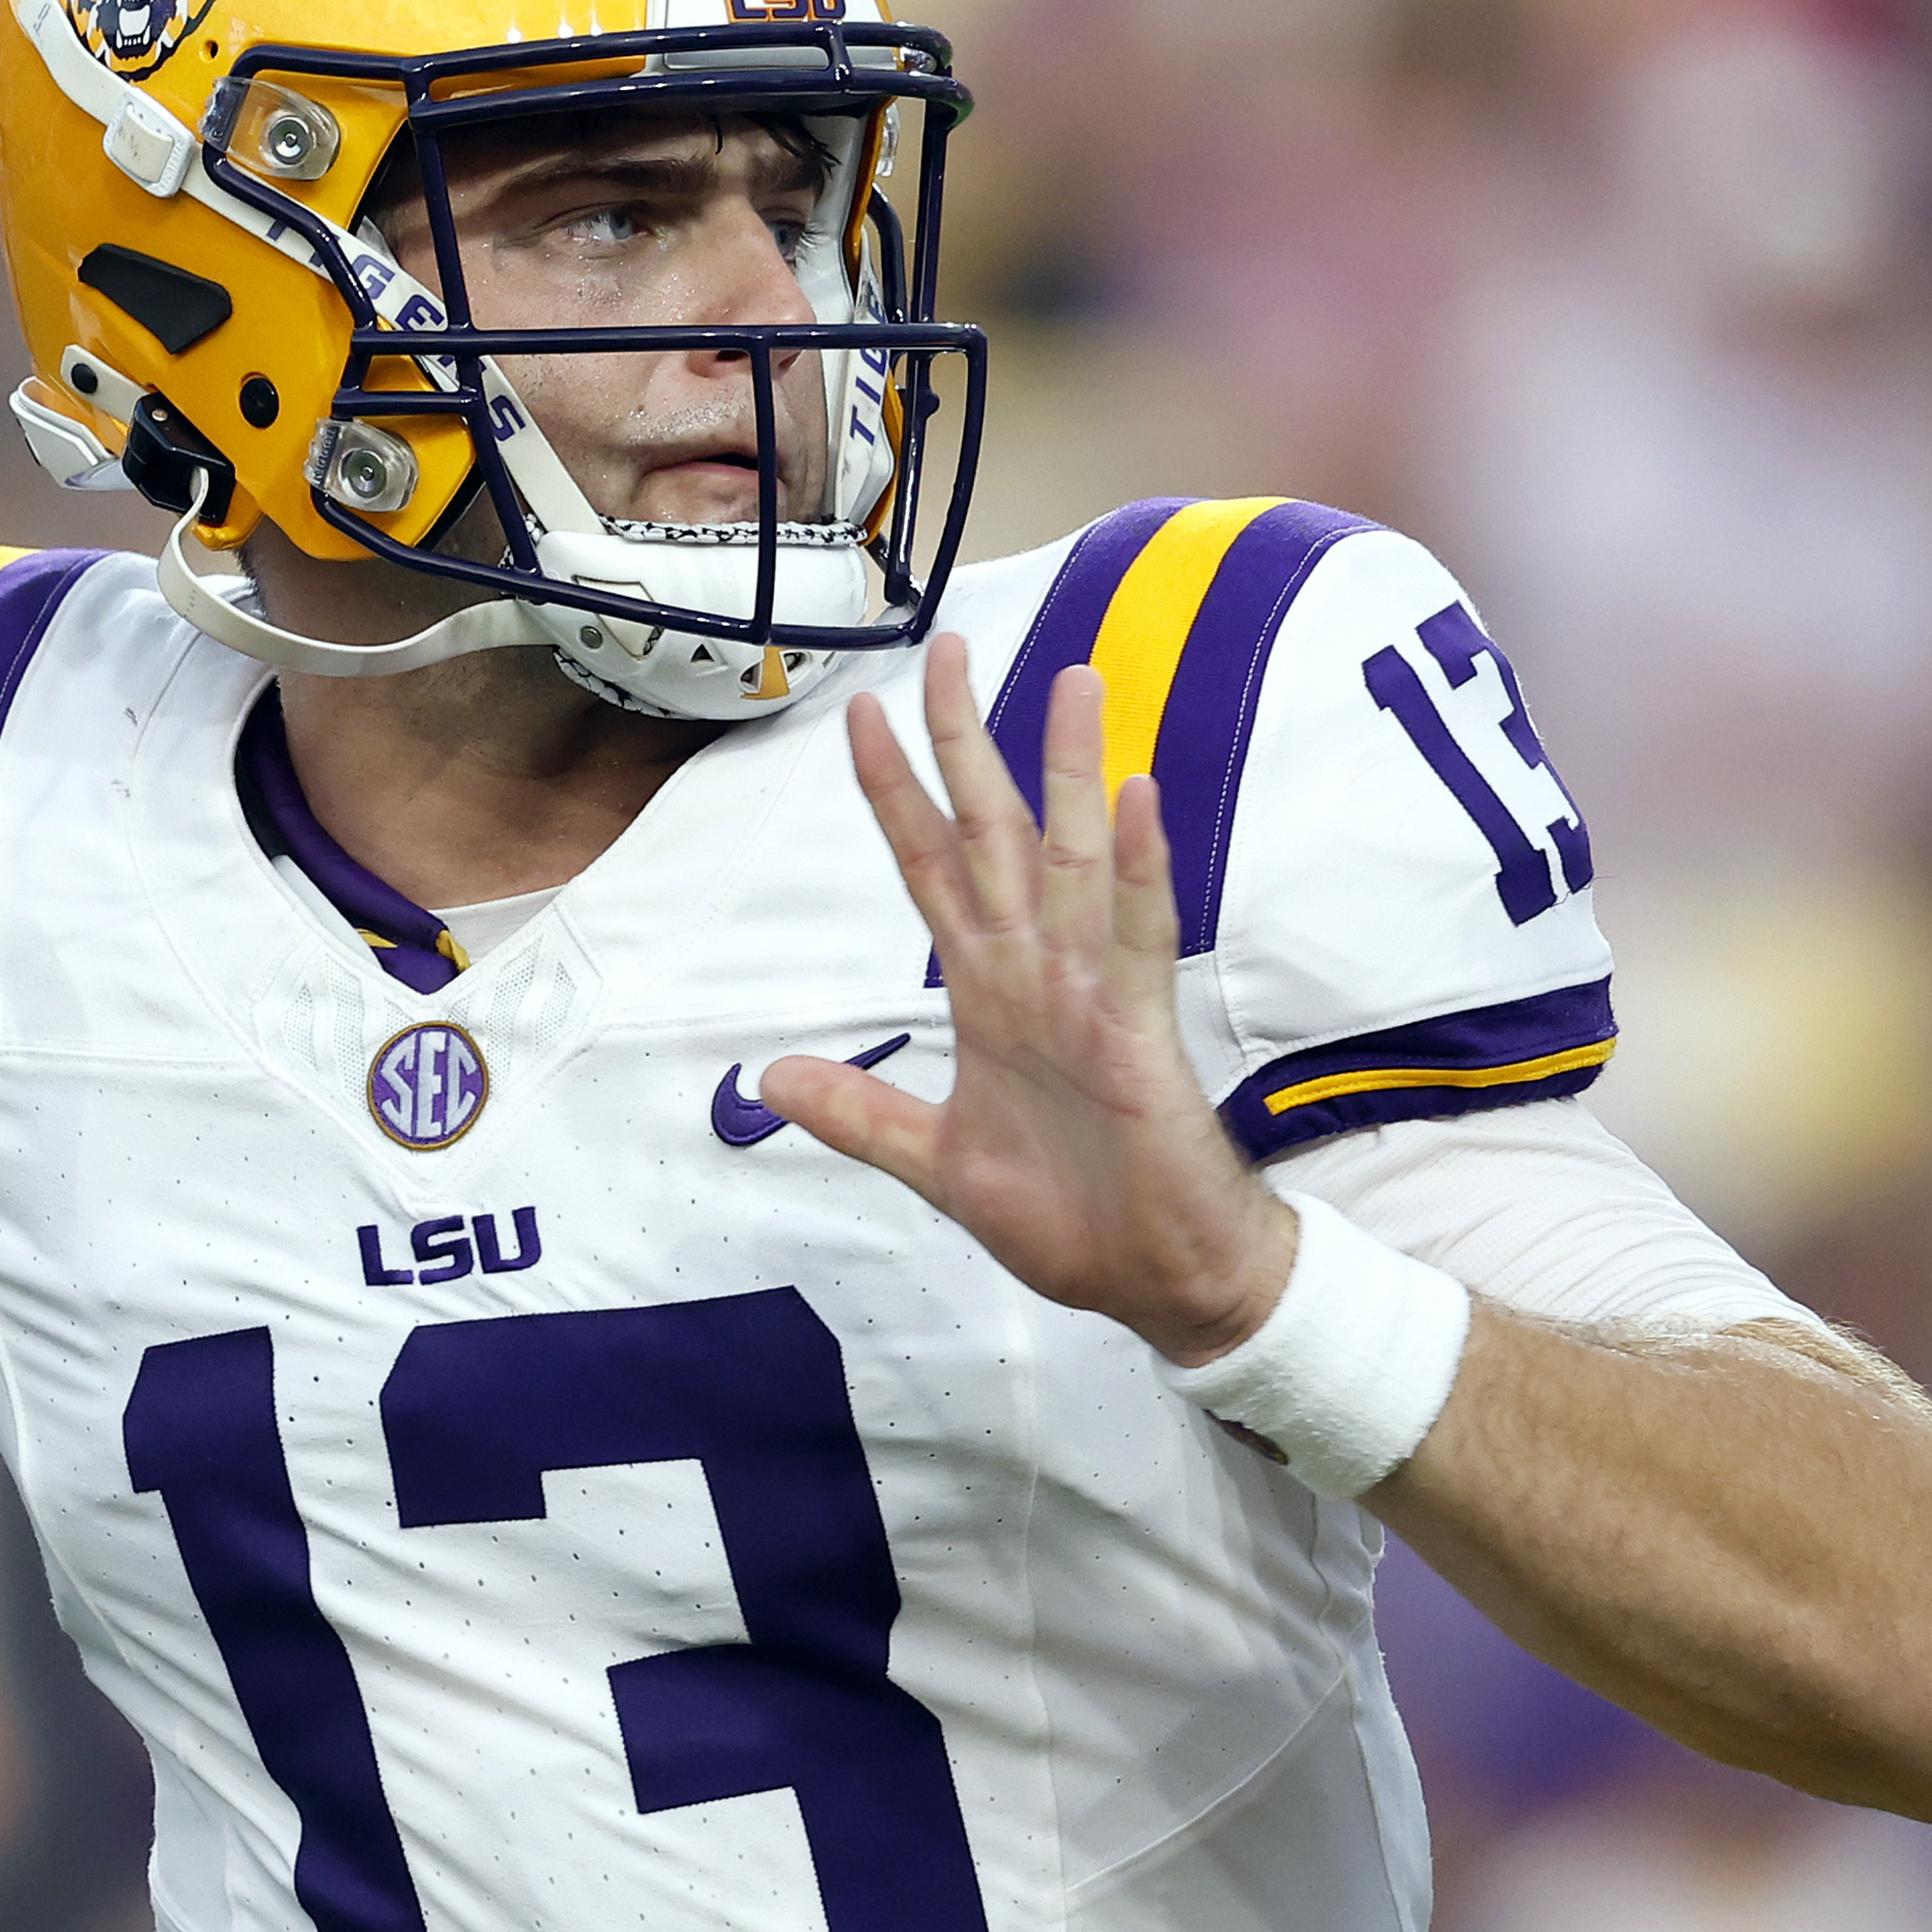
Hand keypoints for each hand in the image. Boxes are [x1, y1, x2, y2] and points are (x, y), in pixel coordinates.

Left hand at [764, 635, 1296, 1360]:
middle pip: (998, 834)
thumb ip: (862, 1115)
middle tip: (948, 650)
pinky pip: (1140, 937)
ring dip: (1073, 773)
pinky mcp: (1143, 1032)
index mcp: (989, 993)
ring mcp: (1094, 993)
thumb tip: (773, 1079)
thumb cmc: (1071, 1215)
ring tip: (1070, 685)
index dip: (896, 797)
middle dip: (969, 745)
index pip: (933, 870)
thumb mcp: (937, 1163)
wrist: (1158, 1280)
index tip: (862, 719)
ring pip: (1077, 860)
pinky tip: (1135, 801)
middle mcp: (1039, 973)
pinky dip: (1137, 871)